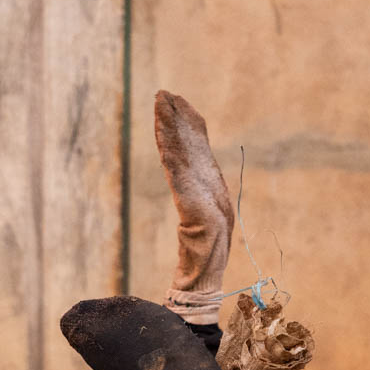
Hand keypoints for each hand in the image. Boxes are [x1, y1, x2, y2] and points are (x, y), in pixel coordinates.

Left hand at [155, 90, 233, 317]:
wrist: (207, 276)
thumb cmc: (199, 264)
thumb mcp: (192, 233)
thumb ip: (191, 213)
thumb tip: (185, 207)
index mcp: (207, 188)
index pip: (195, 151)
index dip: (188, 126)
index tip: (176, 104)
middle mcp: (207, 184)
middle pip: (191, 144)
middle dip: (178, 117)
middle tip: (164, 93)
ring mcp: (203, 191)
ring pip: (184, 151)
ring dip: (172, 124)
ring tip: (161, 100)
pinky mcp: (193, 201)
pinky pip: (178, 169)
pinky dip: (170, 147)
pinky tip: (161, 129)